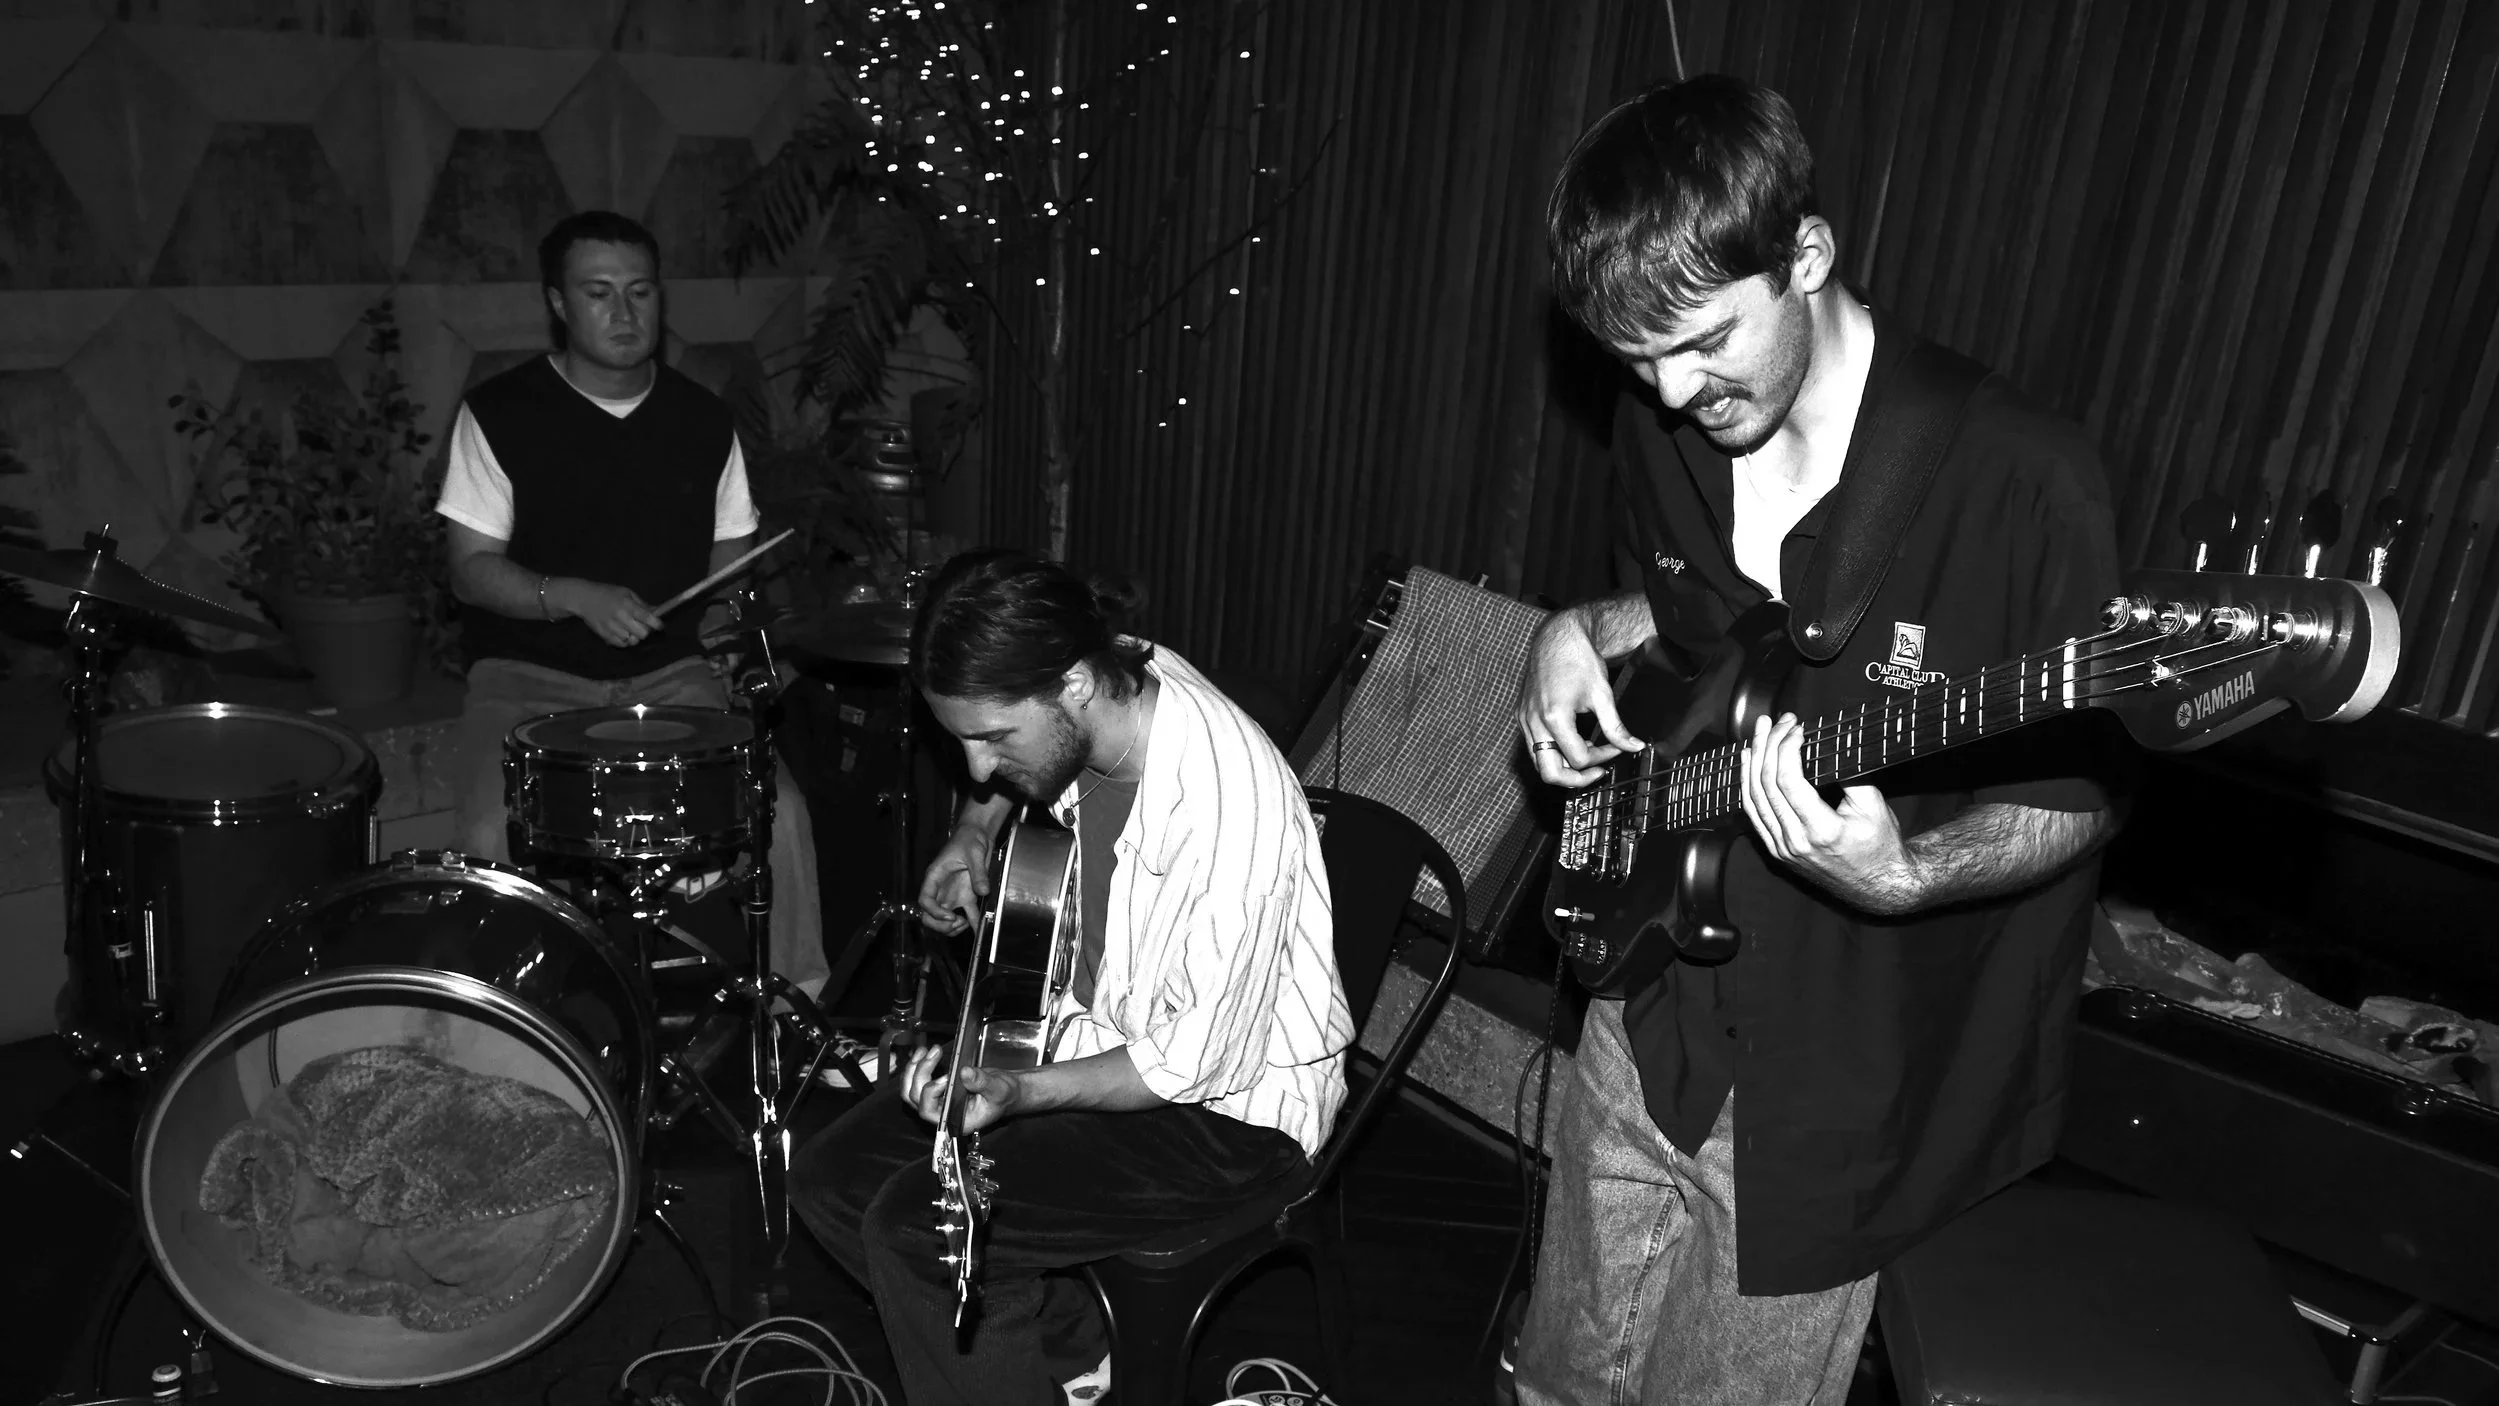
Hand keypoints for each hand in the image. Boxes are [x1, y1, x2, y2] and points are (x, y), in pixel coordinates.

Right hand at [552, 579, 663, 647]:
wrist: (584, 598)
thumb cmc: (608, 593)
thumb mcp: (626, 593)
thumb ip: (642, 604)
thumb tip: (657, 612)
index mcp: (627, 604)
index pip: (646, 617)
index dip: (656, 624)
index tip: (660, 626)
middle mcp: (620, 617)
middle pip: (642, 633)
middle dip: (645, 631)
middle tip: (642, 626)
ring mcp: (611, 628)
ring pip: (633, 641)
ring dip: (634, 636)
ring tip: (630, 628)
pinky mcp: (604, 635)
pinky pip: (622, 644)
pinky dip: (625, 641)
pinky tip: (622, 632)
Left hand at [901, 1043, 1027, 1132]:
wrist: (1007, 1091)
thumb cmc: (1004, 1096)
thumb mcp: (998, 1089)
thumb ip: (982, 1082)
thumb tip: (964, 1072)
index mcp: (956, 1121)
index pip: (930, 1112)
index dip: (931, 1093)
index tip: (945, 1077)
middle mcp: (942, 1114)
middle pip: (916, 1098)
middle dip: (921, 1073)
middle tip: (934, 1053)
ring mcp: (938, 1103)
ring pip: (912, 1090)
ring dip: (914, 1070)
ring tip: (924, 1051)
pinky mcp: (937, 1091)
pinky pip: (918, 1083)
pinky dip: (917, 1067)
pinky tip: (925, 1053)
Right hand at [917, 828, 992, 934]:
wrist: (978, 835)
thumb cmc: (968, 839)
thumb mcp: (973, 853)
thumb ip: (978, 872)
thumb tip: (983, 891)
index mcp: (935, 877)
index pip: (925, 900)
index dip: (934, 912)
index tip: (950, 916)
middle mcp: (941, 889)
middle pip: (929, 915)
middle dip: (940, 925)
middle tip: (957, 923)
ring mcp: (953, 895)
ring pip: (944, 920)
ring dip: (953, 928)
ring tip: (967, 923)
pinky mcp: (967, 897)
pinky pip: (967, 915)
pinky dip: (972, 924)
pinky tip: (979, 931)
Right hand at [1518, 608, 1643, 787]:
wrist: (1558, 636)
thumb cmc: (1578, 659)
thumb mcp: (1602, 695)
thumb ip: (1616, 728)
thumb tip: (1634, 747)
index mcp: (1554, 717)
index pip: (1578, 758)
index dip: (1602, 758)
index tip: (1616, 748)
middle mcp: (1533, 722)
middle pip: (1550, 773)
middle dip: (1576, 779)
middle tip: (1598, 772)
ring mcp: (1524, 720)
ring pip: (1539, 763)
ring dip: (1564, 765)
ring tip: (1587, 754)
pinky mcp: (1523, 716)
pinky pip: (1535, 746)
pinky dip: (1554, 751)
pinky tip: (1573, 740)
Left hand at [1738, 713, 1911, 907]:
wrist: (1880, 886)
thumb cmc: (1881, 845)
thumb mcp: (1873, 806)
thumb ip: (1850, 774)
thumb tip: (1828, 742)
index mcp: (1822, 830)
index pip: (1788, 780)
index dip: (1787, 748)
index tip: (1797, 728)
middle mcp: (1796, 842)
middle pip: (1766, 785)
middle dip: (1769, 745)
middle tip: (1777, 721)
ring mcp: (1782, 849)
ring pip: (1754, 798)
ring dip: (1753, 761)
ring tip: (1760, 732)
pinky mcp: (1777, 851)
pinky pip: (1753, 814)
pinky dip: (1748, 785)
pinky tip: (1750, 763)